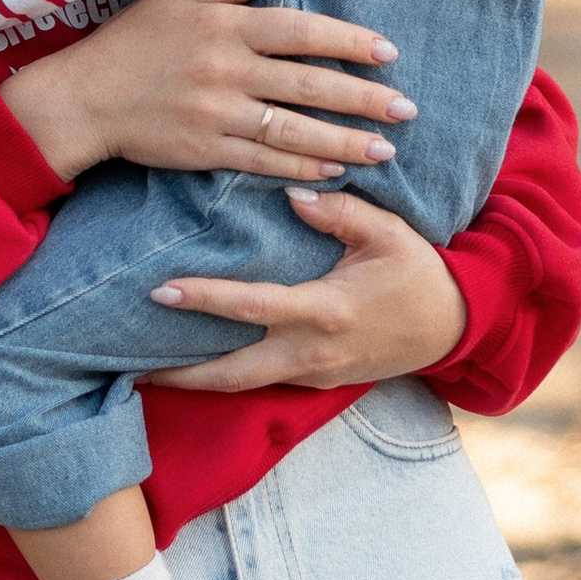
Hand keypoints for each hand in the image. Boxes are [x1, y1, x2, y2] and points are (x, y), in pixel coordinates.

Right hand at [0, 0, 417, 185]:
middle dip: (364, 97)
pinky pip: (263, 162)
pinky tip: (334, 170)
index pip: (300, 30)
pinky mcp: (206, 151)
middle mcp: (226, 69)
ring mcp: (217, 113)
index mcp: (225, 25)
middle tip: (407, 108)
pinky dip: (301, 168)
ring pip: (293, 129)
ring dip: (344, 141)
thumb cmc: (129, 44)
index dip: (348, 41)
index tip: (388, 52)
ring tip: (385, 149)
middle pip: (308, 84)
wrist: (83, 99)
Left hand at [144, 184, 468, 391]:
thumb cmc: (418, 274)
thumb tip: (293, 194)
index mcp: (325, 311)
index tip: (160, 290)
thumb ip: (339, 212)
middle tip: (127, 361)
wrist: (454, 328)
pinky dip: (225, 375)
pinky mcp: (315, 383)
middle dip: (178, 372)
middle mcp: (311, 352)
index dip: (204, 299)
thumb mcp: (388, 233)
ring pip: (241, 385)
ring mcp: (312, 375)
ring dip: (194, 380)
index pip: (251, 307)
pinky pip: (260, 381)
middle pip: (230, 374)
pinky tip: (196, 362)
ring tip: (144, 368)